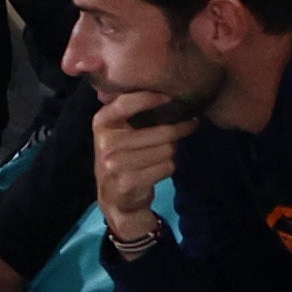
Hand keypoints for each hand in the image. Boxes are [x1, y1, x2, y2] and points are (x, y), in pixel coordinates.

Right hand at [86, 90, 188, 235]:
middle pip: (162, 132)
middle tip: (189, 125)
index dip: (150, 97)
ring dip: (171, 153)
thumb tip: (170, 92)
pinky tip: (156, 171)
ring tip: (161, 155)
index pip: (126, 102)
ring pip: (167, 150)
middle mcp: (106, 143)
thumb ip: (132, 112)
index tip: (170, 97)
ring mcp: (115, 164)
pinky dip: (168, 168)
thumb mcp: (119, 132)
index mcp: (101, 124)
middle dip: (179, 130)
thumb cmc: (123, 157)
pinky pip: (166, 167)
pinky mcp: (128, 182)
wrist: (115, 199)